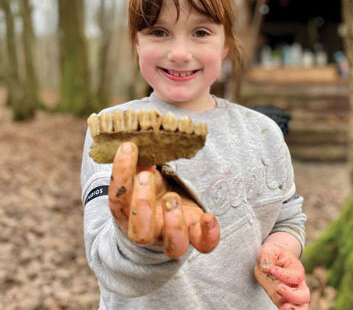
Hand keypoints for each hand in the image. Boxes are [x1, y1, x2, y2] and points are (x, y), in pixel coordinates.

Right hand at [108, 142, 219, 257]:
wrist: (163, 215)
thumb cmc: (149, 189)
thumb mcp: (139, 174)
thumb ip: (138, 160)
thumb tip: (137, 133)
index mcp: (128, 213)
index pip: (117, 198)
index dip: (121, 173)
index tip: (129, 147)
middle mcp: (149, 230)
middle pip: (140, 232)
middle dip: (143, 204)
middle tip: (147, 176)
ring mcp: (172, 235)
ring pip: (173, 245)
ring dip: (174, 222)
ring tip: (172, 196)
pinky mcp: (195, 234)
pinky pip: (205, 244)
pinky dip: (209, 234)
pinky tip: (208, 216)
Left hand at [254, 242, 309, 309]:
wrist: (268, 261)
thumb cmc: (271, 253)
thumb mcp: (269, 250)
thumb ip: (268, 257)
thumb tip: (266, 268)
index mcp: (296, 268)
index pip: (297, 276)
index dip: (284, 275)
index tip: (271, 269)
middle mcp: (297, 284)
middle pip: (305, 295)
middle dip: (293, 296)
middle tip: (278, 288)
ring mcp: (291, 294)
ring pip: (301, 307)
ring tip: (283, 308)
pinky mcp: (282, 301)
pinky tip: (280, 309)